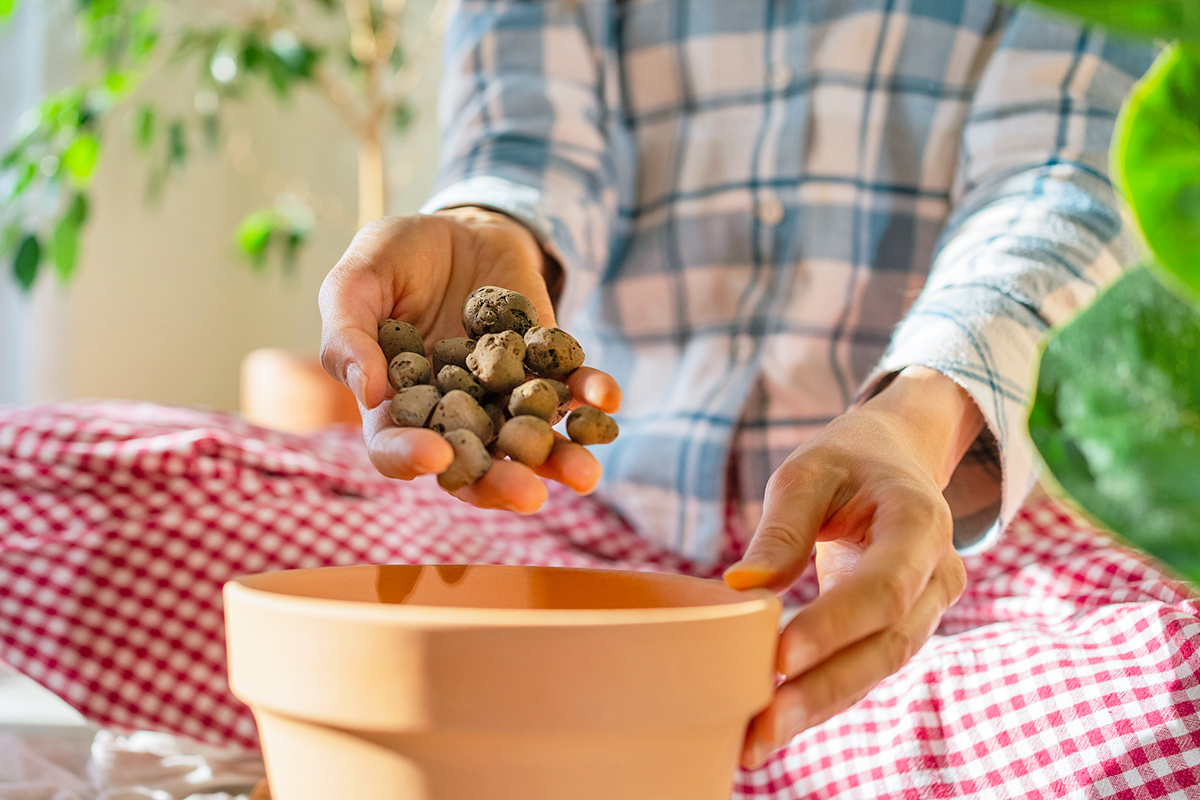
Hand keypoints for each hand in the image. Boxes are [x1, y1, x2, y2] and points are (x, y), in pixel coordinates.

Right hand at [318, 208, 620, 511]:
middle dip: (501, 484)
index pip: (395, 447)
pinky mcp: (545, 370)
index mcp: (394, 406)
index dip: (410, 457)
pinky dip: (590, 397)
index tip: (435, 455)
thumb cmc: (396, 258)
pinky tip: (606, 399)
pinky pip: (570, 391)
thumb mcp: (357, 280)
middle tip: (528, 496)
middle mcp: (452, 415)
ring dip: (559, 460)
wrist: (461, 228)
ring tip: (584, 474)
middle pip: (473, 465)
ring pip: (530, 443)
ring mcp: (503, 398)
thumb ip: (348, 333)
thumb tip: (368, 392)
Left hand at [723, 367, 985, 767]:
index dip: (835, 627)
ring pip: (876, 669)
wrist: (895, 460)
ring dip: (817, 707)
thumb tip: (743, 588)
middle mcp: (937, 574)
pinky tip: (773, 725)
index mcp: (921, 522)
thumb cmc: (847, 461)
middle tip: (762, 725)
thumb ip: (782, 528)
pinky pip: (864, 669)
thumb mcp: (808, 471)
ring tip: (756, 742)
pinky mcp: (901, 628)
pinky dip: (820, 698)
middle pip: (885, 645)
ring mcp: (927, 608)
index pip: (883, 587)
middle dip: (822, 689)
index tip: (780, 658)